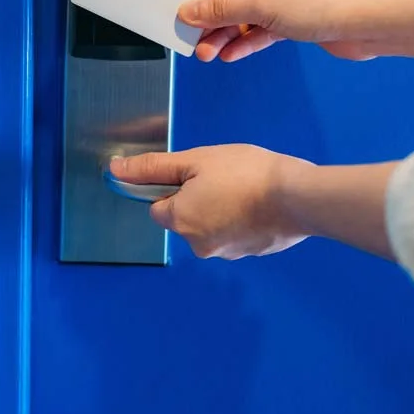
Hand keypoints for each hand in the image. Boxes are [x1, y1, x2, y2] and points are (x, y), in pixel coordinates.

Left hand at [109, 145, 312, 258]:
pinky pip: (236, 232)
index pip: (158, 206)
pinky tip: (260, 203)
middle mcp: (199, 246)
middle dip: (199, 198)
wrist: (299, 197)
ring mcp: (228, 253)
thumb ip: (153, 168)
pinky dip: (242, 219)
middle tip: (225, 177)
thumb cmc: (245, 173)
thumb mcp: (195, 160)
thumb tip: (114, 169)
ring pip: (212, 225)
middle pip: (186, 218)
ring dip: (222, 208)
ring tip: (246, 188)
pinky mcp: (253, 253)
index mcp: (180, 222)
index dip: (173, 187)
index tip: (197, 173)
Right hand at [179, 0, 380, 62]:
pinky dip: (250, 40)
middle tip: (196, 40)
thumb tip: (190, 11)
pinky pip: (266, 27)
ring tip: (208, 54)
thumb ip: (223, 11)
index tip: (189, 11)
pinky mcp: (300, 17)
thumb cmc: (322, 3)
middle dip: (216, 20)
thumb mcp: (263, 7)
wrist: (369, 25)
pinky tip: (232, 54)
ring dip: (229, 34)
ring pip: (250, 14)